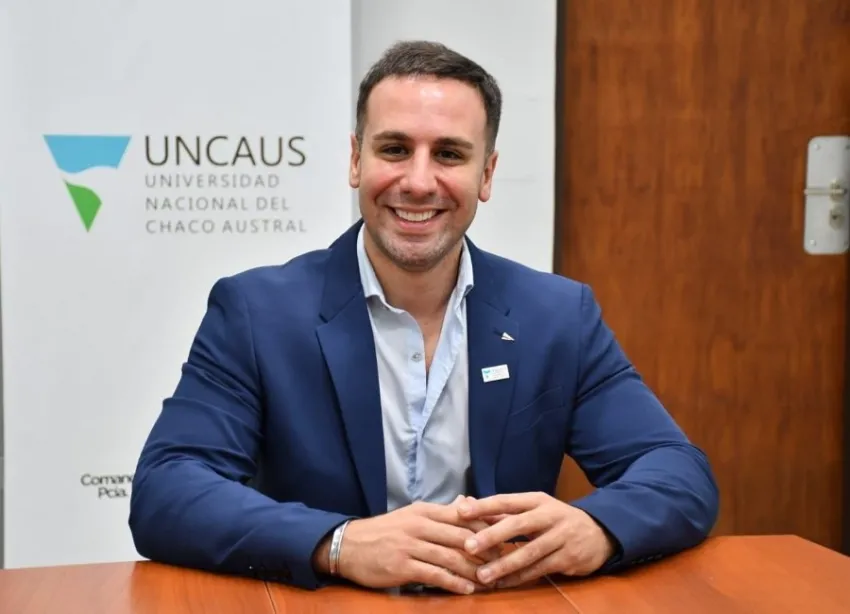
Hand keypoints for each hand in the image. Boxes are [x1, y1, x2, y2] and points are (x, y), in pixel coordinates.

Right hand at [334, 499, 499, 594]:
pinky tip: (466, 589)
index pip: (462, 515)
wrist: (349, 545)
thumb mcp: (412, 515)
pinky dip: (453, 582)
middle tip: (504, 560)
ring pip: (450, 556)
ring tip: (490, 578)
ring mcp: (410, 545)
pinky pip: (434, 574)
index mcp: (423, 510)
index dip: (485, 526)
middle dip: (485, 550)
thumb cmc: (384, 531)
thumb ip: (441, 512)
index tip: (504, 535)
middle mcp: (419, 525)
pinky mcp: (402, 566)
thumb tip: (468, 502)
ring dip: (473, 569)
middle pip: (460, 536)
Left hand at [457, 492, 615, 588]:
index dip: (484, 506)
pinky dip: (519, 578)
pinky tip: (502, 583)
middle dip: (492, 535)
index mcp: (537, 500)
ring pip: (529, 552)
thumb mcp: (534, 510)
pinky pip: (539, 570)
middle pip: (518, 524)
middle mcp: (550, 515)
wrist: (599, 532)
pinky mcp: (568, 558)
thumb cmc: (555, 520)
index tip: (460, 512)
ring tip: (482, 575)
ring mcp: (561, 537)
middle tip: (469, 547)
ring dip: (504, 565)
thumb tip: (465, 505)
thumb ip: (502, 512)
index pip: (507, 501)